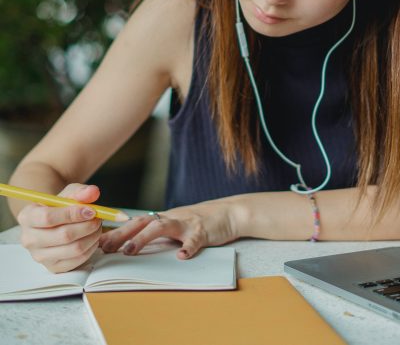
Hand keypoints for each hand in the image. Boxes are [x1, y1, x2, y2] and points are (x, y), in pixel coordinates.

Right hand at [17, 184, 101, 272]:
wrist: (54, 223)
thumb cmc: (61, 207)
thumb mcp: (69, 195)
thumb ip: (80, 192)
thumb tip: (93, 192)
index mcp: (27, 217)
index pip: (48, 217)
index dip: (73, 214)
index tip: (91, 210)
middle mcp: (29, 239)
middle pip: (64, 235)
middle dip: (88, 226)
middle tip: (98, 219)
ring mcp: (40, 255)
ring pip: (75, 249)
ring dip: (93, 236)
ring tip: (97, 227)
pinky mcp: (53, 267)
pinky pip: (79, 259)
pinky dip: (91, 248)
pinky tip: (92, 238)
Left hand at [99, 201, 241, 259]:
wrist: (231, 212)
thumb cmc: (202, 221)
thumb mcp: (179, 224)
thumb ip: (160, 232)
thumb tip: (136, 245)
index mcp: (165, 218)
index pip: (136, 222)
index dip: (118, 232)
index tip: (100, 243)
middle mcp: (172, 218)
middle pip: (143, 222)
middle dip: (122, 234)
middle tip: (106, 248)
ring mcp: (187, 224)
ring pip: (162, 227)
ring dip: (144, 238)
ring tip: (131, 251)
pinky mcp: (204, 231)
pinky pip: (194, 240)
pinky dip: (188, 248)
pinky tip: (181, 257)